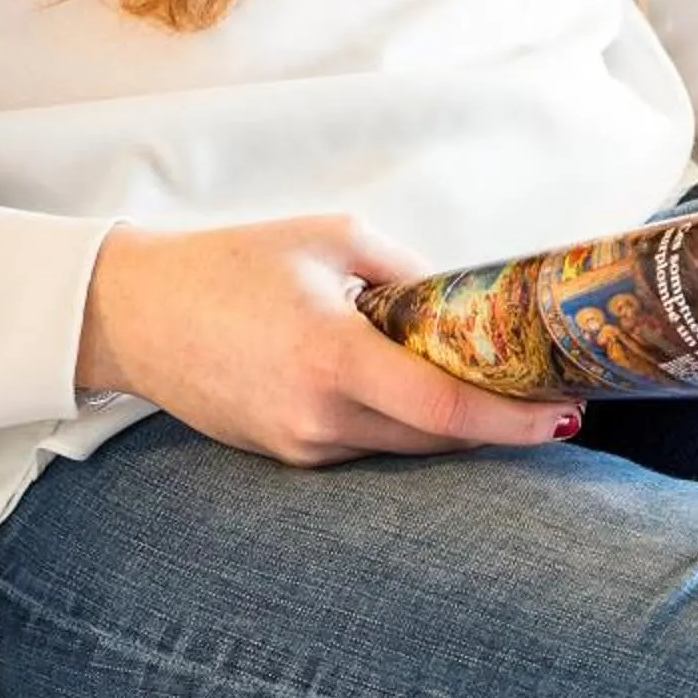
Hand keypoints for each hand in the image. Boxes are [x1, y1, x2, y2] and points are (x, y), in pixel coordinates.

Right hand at [76, 216, 583, 467]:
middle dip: (495, 422)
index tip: (564, 416)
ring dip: (445, 422)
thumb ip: (405, 274)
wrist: (133, 314)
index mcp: (332, 360)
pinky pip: (363, 446)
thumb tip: (463, 305)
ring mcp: (299, 447)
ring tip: (481, 382)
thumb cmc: (228, 265)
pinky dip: (396, 423)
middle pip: (436, 441)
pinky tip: (405, 389)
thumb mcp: (329, 239)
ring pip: (402, 449)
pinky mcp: (286, 457)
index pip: (444, 412)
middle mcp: (318, 418)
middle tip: (547, 394)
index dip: (513, 421)